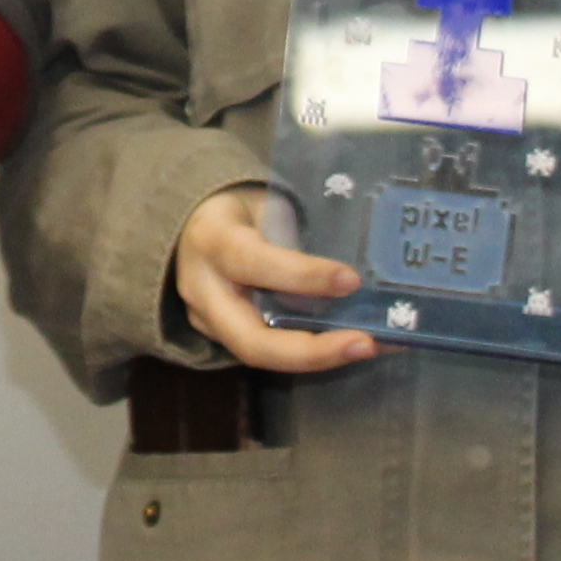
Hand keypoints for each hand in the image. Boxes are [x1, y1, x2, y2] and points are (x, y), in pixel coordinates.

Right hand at [168, 184, 380, 371]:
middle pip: (252, 341)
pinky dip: (311, 352)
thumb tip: (357, 264)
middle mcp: (203, 291)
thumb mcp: (264, 203)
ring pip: (262, 356)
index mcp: (212, 242)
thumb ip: (296, 233)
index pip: (254, 263)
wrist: (191, 227)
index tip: (351, 279)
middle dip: (312, 351)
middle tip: (365, 345)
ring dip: (319, 358)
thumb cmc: (240, 208)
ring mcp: (207, 322)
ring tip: (369, 347)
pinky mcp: (221, 339)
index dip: (302, 276)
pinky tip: (351, 345)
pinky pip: (268, 352)